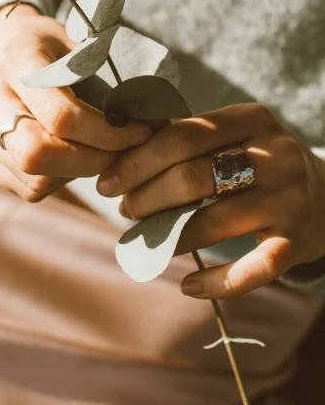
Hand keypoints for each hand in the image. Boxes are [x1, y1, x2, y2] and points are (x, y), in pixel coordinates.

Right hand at [0, 4, 150, 201]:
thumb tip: (158, 114)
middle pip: (37, 154)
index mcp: (13, 58)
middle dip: (90, 161)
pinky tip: (74, 159)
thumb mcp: (81, 44)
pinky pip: (25, 188)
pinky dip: (59, 181)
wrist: (0, 46)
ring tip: (101, 153)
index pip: (61, 115)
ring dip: (77, 173)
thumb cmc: (53, 47)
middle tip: (121, 153)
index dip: (107, 133)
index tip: (140, 132)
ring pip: (33, 178)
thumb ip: (113, 76)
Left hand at [96, 103, 324, 297]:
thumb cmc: (257, 164)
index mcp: (252, 119)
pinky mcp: (297, 241)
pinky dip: (217, 283)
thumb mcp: (233, 136)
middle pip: (193, 176)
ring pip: (214, 222)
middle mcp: (276, 155)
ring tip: (146, 241)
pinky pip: (253, 269)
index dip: (138, 160)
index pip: (184, 135)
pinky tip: (189, 285)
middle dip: (146, 197)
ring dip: (169, 236)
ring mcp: (290, 199)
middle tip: (126, 211)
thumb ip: (186, 139)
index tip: (107, 182)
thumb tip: (117, 153)